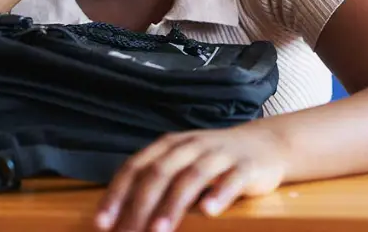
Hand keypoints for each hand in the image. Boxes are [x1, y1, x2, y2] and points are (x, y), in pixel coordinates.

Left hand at [95, 126, 285, 231]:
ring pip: (192, 177)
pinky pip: (232, 180)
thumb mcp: (182, 163)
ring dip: (172, 206)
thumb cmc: (214, 161)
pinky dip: (219, 194)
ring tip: (158, 231)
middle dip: (140, 206)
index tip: (102, 222)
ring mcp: (219, 154)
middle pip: (160, 173)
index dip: (116, 194)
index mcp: (170, 146)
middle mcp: (191, 145)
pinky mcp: (246, 166)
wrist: (266, 144)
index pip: (135, 167)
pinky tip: (208, 211)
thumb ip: (155, 183)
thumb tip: (121, 217)